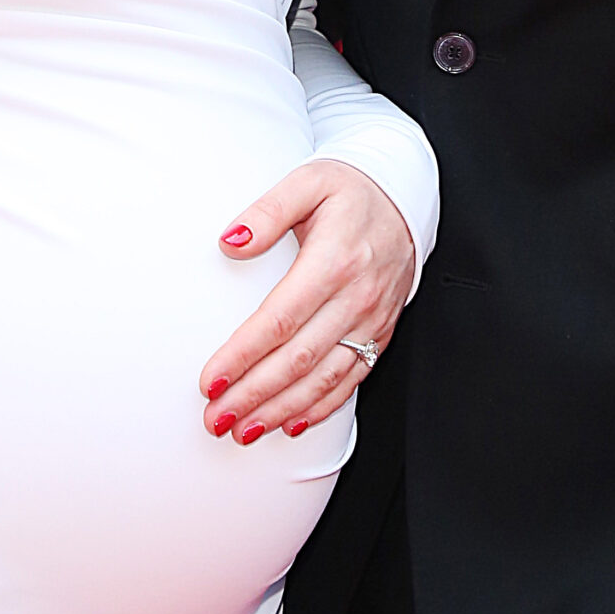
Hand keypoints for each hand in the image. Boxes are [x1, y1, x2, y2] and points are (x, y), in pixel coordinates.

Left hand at [199, 159, 414, 443]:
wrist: (403, 197)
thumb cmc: (349, 189)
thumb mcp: (307, 182)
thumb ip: (267, 211)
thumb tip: (230, 241)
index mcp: (333, 261)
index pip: (279, 320)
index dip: (242, 355)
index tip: (210, 381)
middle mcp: (355, 297)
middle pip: (298, 359)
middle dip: (254, 395)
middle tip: (215, 418)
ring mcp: (371, 319)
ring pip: (323, 378)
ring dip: (281, 410)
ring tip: (243, 431)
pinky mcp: (380, 332)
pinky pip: (352, 379)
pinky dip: (321, 407)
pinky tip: (292, 424)